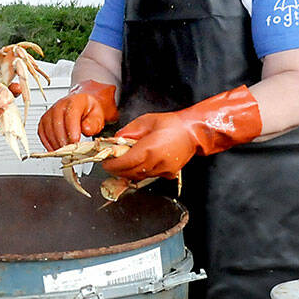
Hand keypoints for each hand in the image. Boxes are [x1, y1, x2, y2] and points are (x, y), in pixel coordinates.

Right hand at [37, 80, 117, 150]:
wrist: (82, 108)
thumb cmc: (89, 112)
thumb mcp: (98, 116)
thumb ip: (94, 123)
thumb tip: (86, 129)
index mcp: (74, 101)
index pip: (70, 114)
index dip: (71, 129)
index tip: (75, 141)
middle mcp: (59, 105)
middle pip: (57, 123)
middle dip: (63, 139)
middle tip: (71, 150)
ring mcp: (50, 113)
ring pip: (48, 129)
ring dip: (56, 143)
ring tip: (65, 151)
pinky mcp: (44, 122)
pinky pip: (42, 134)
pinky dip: (48, 144)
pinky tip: (57, 149)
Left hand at [102, 85, 261, 179]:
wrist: (193, 132)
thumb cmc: (172, 124)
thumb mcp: (146, 121)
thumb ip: (128, 132)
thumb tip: (115, 141)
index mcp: (149, 149)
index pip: (123, 164)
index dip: (111, 165)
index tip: (104, 162)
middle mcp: (156, 163)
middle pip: (128, 173)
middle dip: (117, 169)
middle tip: (110, 163)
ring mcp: (163, 171)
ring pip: (138, 177)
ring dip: (128, 171)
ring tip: (124, 161)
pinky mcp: (168, 174)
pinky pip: (149, 177)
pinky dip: (140, 172)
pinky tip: (140, 163)